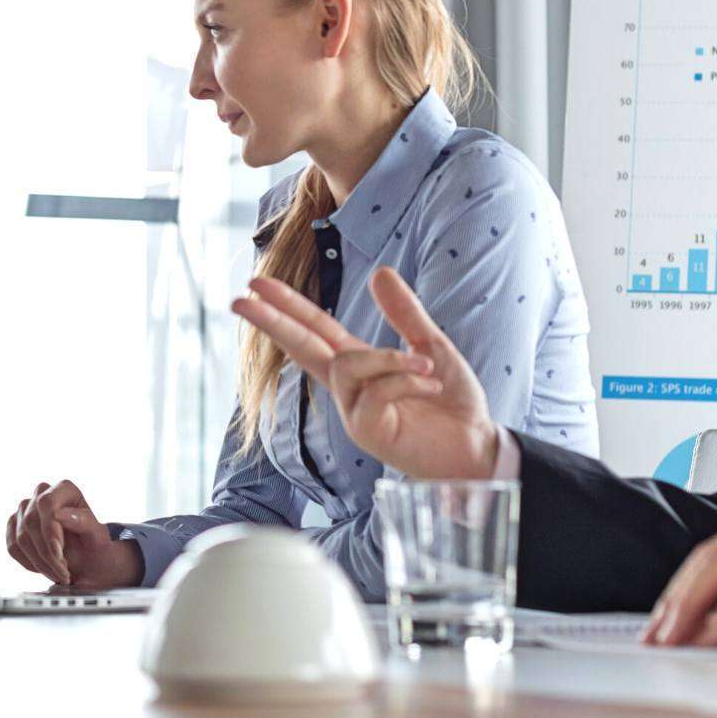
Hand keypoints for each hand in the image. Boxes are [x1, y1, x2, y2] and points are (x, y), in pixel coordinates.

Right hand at [4, 479, 142, 588]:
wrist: (87, 561)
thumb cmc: (95, 546)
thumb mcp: (98, 537)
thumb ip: (83, 522)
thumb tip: (58, 514)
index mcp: (65, 489)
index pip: (47, 503)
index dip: (50, 530)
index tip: (59, 554)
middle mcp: (42, 494)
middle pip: (31, 522)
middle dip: (47, 554)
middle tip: (64, 572)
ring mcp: (25, 509)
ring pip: (21, 538)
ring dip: (40, 563)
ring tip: (59, 574)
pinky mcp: (14, 526)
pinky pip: (13, 547)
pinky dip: (29, 563)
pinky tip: (45, 568)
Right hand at [230, 265, 500, 479]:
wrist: (478, 447)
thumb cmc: (452, 404)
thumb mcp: (432, 346)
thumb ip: (404, 313)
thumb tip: (379, 271)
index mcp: (361, 365)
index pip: (315, 329)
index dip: (288, 306)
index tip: (258, 283)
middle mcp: (349, 388)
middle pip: (302, 347)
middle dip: (271, 321)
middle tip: (238, 297)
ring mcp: (354, 413)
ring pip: (347, 366)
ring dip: (389, 360)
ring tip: (429, 366)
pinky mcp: (367, 433)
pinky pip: (375, 392)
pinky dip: (406, 380)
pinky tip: (432, 385)